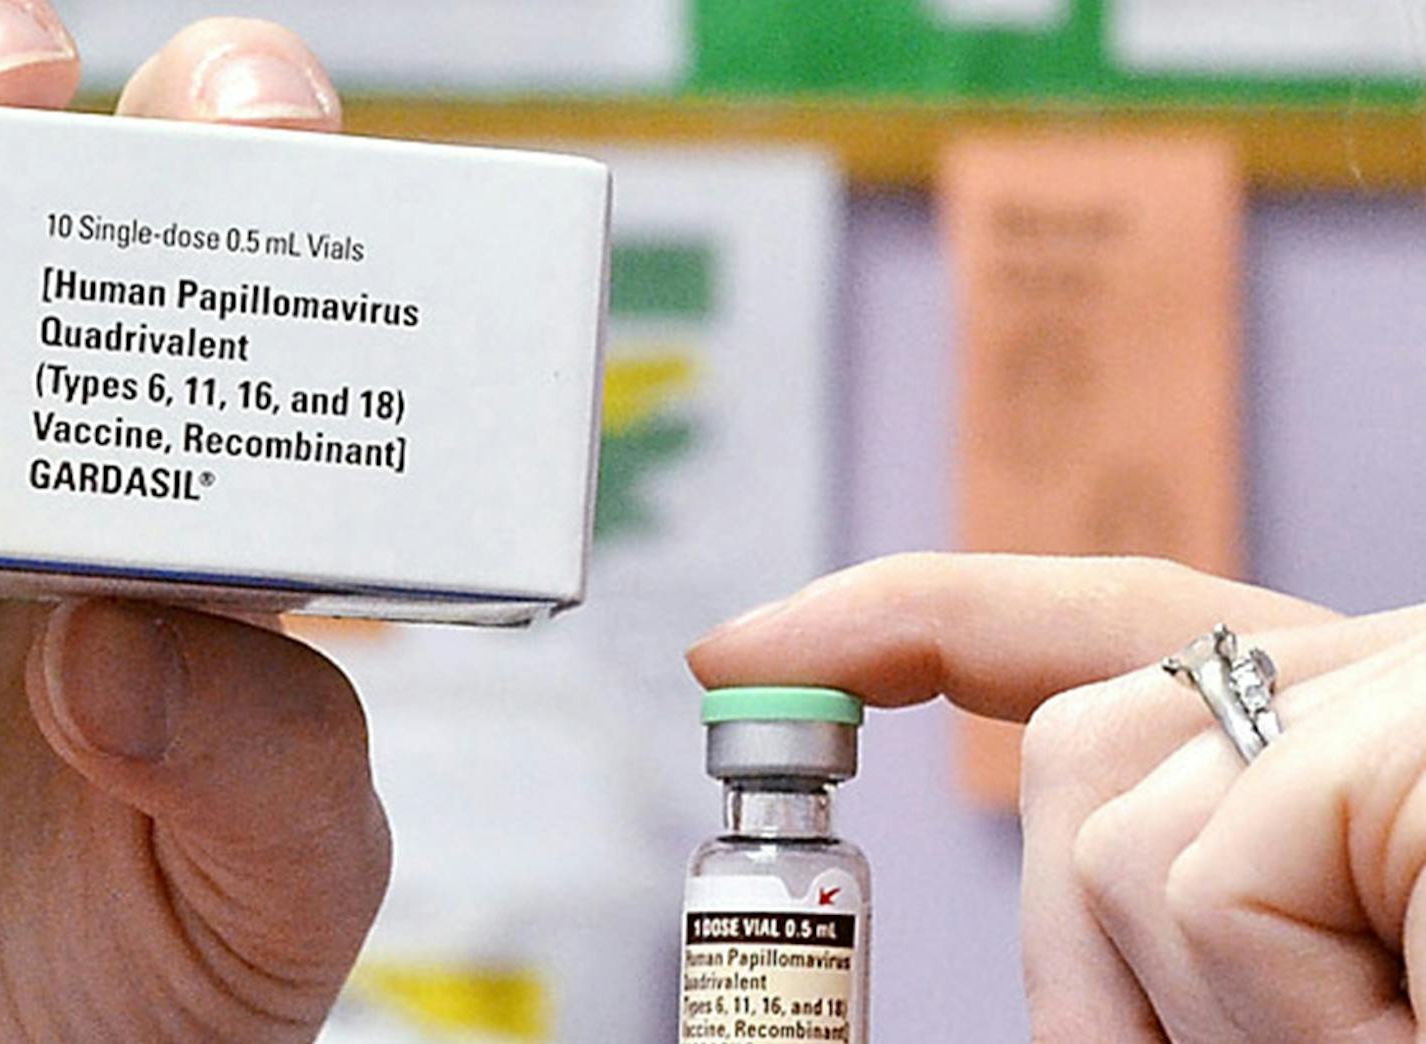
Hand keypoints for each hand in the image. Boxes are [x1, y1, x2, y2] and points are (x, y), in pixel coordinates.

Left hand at [687, 553, 1425, 1042]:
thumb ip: (1155, 932)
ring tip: (1374, 1042)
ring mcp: (1400, 684)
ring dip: (1187, 1018)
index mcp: (1341, 734)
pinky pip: (1195, 887)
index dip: (914, 620)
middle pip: (1075, 742)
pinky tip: (1400, 1033)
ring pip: (1109, 832)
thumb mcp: (1300, 993)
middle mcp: (1373, 676)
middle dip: (1073, 949)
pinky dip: (1266, 1018)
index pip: (1104, 628)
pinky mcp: (1421, 730)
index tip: (746, 652)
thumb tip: (1015, 989)